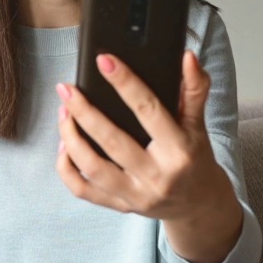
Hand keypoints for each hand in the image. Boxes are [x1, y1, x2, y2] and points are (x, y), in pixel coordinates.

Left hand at [54, 50, 243, 262]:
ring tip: (63, 113)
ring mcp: (136, 194)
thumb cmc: (195, 158)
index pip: (148, 110)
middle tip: (67, 89)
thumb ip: (194, 89)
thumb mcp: (199, 124)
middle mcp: (156, 175)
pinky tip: (63, 146)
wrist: (199, 204)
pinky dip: (67, 169)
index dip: (125, 83)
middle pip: (112, 141)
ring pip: (93, 167)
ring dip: (71, 138)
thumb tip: (187, 57)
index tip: (105, 61)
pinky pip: (84, 190)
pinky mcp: (121, 206)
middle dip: (84, 112)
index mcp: (178, 150)